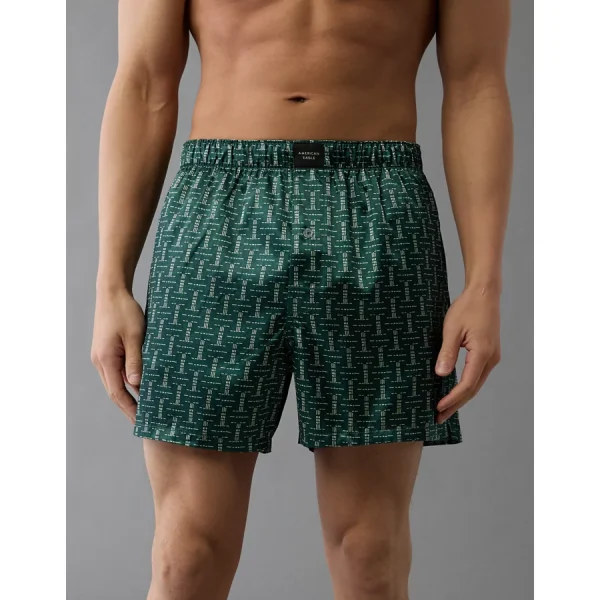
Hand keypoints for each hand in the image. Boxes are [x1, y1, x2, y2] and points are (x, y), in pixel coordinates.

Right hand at [91, 289, 145, 423]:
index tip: (141, 422)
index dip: (130, 409)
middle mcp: (100, 361)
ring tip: (144, 408)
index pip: (118, 393)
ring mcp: (102, 356)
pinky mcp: (106, 351)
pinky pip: (116, 372)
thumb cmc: (125, 311)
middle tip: (143, 422)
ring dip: (128, 396)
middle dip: (128, 407)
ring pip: (115, 383)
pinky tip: (139, 386)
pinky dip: (127, 382)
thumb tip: (136, 385)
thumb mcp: (135, 336)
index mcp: (106, 360)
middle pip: (114, 392)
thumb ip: (135, 360)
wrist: (112, 292)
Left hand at [434, 286, 500, 423]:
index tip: (438, 408)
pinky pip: (477, 375)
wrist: (484, 293)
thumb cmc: (467, 308)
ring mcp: (492, 356)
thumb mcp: (452, 329)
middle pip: (473, 389)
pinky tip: (455, 391)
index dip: (452, 398)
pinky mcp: (489, 353)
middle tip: (438, 418)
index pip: (467, 384)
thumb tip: (441, 374)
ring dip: (461, 397)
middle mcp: (491, 358)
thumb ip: (447, 352)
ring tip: (445, 409)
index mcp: (482, 354)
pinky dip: (466, 386)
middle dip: (455, 404)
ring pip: (476, 384)